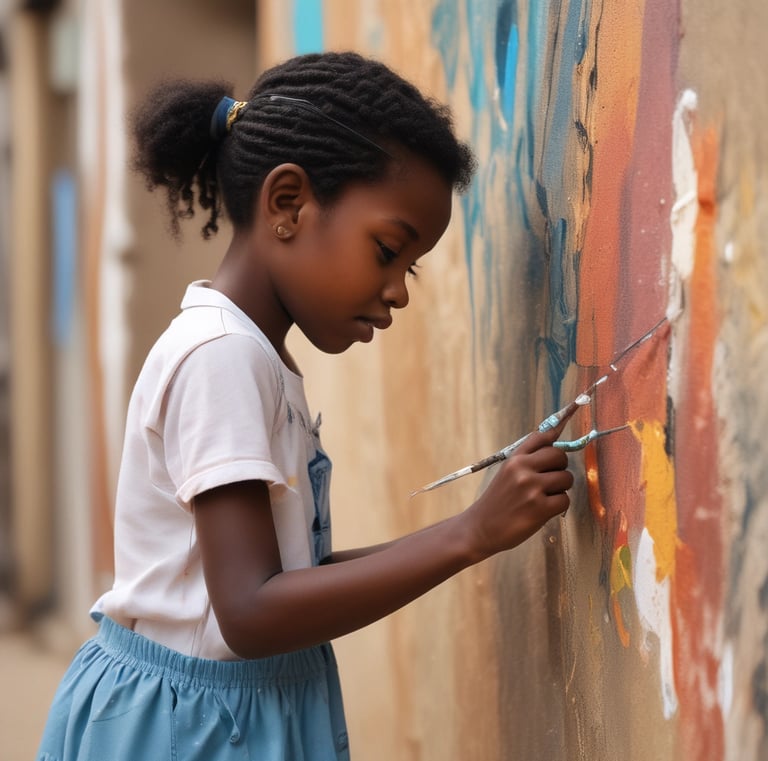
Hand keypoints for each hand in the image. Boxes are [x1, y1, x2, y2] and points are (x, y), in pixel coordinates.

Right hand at [463, 426, 573, 559]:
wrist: (480, 528)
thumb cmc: (496, 502)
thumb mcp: (506, 474)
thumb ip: (527, 460)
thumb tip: (553, 442)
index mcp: (514, 459)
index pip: (541, 437)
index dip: (554, 437)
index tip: (559, 438)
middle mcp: (522, 470)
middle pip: (559, 455)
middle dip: (561, 467)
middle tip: (552, 479)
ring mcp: (532, 489)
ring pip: (566, 478)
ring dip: (561, 488)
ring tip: (546, 496)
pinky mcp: (540, 509)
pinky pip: (565, 500)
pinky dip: (559, 506)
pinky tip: (545, 510)